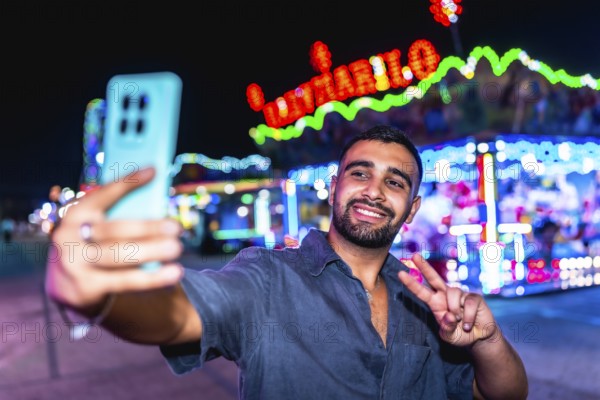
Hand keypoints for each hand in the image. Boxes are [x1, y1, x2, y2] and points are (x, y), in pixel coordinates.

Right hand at [45, 167, 183, 312]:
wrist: (64, 284)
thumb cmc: (92, 244)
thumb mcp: (96, 226)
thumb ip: (118, 214)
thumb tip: (157, 202)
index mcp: (76, 213)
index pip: (103, 194)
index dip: (127, 182)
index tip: (153, 171)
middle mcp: (71, 237)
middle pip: (115, 230)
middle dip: (148, 228)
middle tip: (175, 227)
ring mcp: (76, 264)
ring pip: (120, 256)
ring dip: (151, 252)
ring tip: (176, 248)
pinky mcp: (86, 287)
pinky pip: (124, 281)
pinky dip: (151, 278)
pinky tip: (171, 274)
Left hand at [398, 253, 497, 346]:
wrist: (479, 337)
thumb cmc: (459, 334)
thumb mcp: (449, 336)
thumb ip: (447, 328)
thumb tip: (449, 316)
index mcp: (435, 303)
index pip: (421, 291)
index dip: (411, 283)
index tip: (400, 274)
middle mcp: (446, 295)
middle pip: (434, 278)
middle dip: (424, 266)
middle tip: (414, 256)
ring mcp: (460, 294)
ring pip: (452, 293)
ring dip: (455, 310)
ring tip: (459, 321)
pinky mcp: (474, 297)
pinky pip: (469, 303)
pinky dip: (468, 317)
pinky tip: (468, 324)